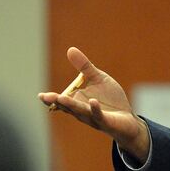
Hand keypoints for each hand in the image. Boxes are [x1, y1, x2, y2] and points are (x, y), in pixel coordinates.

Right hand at [38, 47, 149, 161]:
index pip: (62, 101)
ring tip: (61, 98)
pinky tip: (93, 101)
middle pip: (68, 106)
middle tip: (45, 97)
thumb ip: (84, 67)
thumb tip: (70, 49)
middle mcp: (82, 111)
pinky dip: (95, 109)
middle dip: (57, 101)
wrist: (128, 119)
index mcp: (78, 102)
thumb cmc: (111, 100)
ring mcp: (94, 117)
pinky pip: (99, 115)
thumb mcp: (98, 79)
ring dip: (71, 105)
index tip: (41, 95)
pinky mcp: (107, 121)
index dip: (51, 99)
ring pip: (81, 111)